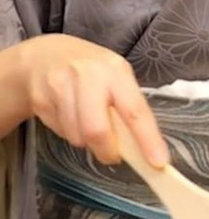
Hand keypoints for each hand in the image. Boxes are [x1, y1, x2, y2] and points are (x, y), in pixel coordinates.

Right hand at [14, 34, 168, 165]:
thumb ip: (129, 109)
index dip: (147, 140)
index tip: (158, 162)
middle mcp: (88, 75)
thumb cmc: (88, 72)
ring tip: (85, 122)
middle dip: (106, 151)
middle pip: (97, 130)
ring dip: (85, 141)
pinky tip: (68, 115)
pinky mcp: (40, 98)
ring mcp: (60, 85)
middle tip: (111, 154)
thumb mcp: (115, 78)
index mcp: (115, 71)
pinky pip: (60, 132)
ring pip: (77, 136)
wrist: (43, 56)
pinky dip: (68, 132)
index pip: (135, 111)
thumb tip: (144, 149)